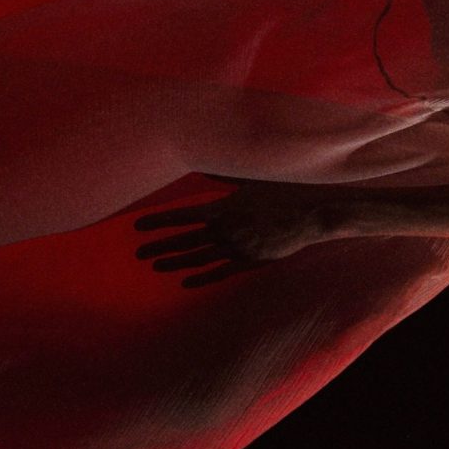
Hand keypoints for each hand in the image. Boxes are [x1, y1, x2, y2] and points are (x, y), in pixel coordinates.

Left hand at [133, 178, 341, 287]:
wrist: (310, 215)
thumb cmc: (282, 191)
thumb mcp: (251, 179)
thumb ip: (223, 176)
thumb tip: (203, 167)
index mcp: (222, 209)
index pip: (181, 217)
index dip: (159, 222)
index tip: (138, 227)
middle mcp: (225, 232)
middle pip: (184, 241)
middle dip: (160, 246)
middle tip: (138, 253)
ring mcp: (236, 250)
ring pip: (198, 259)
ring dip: (175, 262)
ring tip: (155, 265)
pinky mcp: (249, 262)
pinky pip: (219, 272)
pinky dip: (202, 278)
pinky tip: (186, 281)